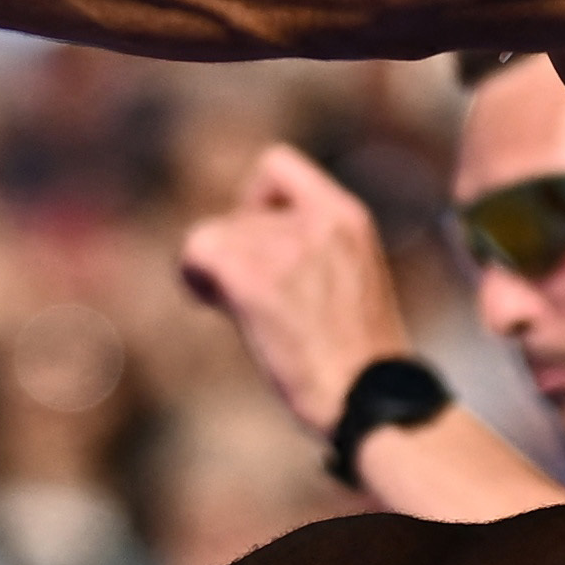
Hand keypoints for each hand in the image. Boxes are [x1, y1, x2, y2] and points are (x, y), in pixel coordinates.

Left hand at [173, 145, 417, 433]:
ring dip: (219, 272)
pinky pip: (196, 252)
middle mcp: (317, 222)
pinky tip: (213, 302)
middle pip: (238, 213)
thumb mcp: (353, 281)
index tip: (261, 241)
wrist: (369, 399)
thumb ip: (313, 251)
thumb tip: (251, 252)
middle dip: (238, 253)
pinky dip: (195, 276)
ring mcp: (285, 248)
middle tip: (255, 298)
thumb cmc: (360, 363)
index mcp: (347, 218)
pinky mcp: (253, 280)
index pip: (277, 166)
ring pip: (214, 235)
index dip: (254, 200)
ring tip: (243, 310)